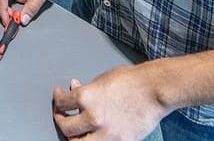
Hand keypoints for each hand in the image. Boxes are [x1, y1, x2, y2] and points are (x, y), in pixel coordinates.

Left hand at [52, 67, 168, 140]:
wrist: (156, 90)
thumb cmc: (132, 80)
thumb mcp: (102, 79)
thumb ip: (86, 88)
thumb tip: (73, 89)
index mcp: (87, 98)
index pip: (62, 103)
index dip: (57, 99)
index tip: (59, 97)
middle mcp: (94, 118)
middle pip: (66, 127)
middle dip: (61, 119)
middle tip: (62, 115)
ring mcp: (108, 133)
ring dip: (75, 136)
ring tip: (75, 130)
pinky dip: (95, 140)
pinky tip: (94, 134)